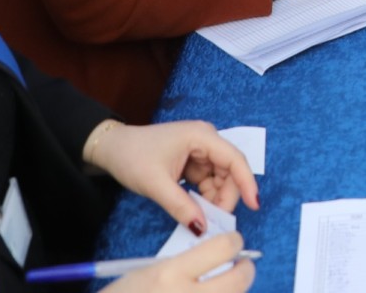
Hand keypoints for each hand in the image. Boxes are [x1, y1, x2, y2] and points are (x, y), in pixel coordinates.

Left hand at [83, 119, 258, 221]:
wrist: (111, 148)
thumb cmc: (132, 157)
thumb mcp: (156, 184)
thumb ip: (181, 206)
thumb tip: (203, 229)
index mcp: (201, 136)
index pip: (234, 159)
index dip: (247, 182)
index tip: (254, 205)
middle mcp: (205, 140)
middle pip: (229, 171)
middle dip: (224, 196)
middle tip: (213, 221)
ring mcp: (199, 151)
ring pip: (218, 179)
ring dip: (213, 199)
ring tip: (199, 216)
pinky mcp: (192, 161)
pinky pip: (206, 181)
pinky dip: (203, 196)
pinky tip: (193, 208)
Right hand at [105, 232, 253, 292]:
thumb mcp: (147, 273)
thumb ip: (182, 265)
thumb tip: (217, 261)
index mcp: (170, 275)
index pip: (222, 248)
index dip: (234, 242)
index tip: (234, 242)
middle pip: (238, 280)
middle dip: (246, 269)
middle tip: (243, 266)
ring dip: (235, 292)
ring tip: (226, 287)